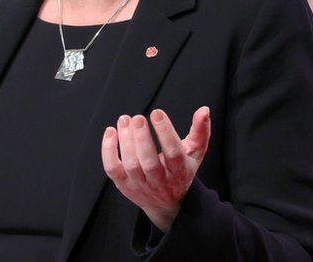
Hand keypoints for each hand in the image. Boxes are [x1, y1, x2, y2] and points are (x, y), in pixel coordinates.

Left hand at [101, 107, 209, 232]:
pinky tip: (111, 131)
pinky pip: (112, 169)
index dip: (165, 132)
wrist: (166, 204)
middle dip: (142, 138)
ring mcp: (140, 184)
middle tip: (137, 118)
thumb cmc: (181, 170)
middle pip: (149, 161)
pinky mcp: (124, 184)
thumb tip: (204, 109)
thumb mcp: (194, 152)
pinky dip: (108, 151)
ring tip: (124, 119)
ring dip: (126, 141)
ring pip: (131, 164)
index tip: (157, 113)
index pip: (173, 153)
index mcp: (179, 171)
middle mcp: (159, 180)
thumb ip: (200, 131)